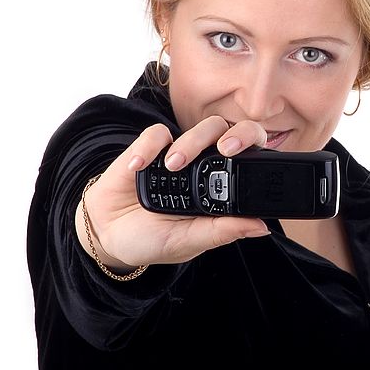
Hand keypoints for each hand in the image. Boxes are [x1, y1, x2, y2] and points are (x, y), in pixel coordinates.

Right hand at [76, 116, 270, 269]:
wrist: (107, 235)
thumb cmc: (153, 239)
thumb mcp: (189, 240)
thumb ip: (222, 232)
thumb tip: (261, 227)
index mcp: (222, 188)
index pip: (251, 160)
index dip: (256, 153)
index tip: (250, 162)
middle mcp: (207, 166)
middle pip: (234, 134)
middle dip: (238, 134)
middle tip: (226, 149)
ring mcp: (180, 154)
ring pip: (203, 128)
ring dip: (192, 142)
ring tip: (173, 165)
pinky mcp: (150, 148)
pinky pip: (157, 133)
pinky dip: (150, 147)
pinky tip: (139, 167)